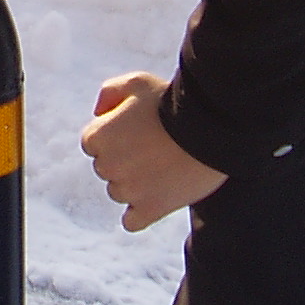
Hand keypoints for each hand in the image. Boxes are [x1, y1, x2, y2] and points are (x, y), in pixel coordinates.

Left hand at [81, 72, 227, 232]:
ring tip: (165, 166)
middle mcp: (107, 166)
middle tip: (156, 146)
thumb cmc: (173, 101)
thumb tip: (98, 113)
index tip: (139, 129)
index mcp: (98, 136)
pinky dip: (139, 213)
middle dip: (125, 159)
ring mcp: (128, 191)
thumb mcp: (138, 82)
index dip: (116, 134)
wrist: (211, 128)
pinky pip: (131, 222)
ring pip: (120, 192)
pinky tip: (154, 200)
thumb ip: (110, 92)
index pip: (93, 143)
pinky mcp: (151, 209)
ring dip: (135, 184)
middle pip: (107, 168)